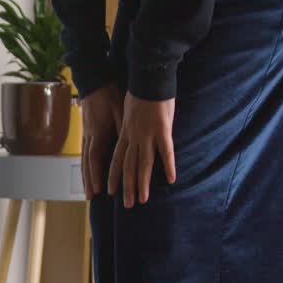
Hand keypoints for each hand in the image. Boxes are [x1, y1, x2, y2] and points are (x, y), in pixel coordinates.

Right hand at [77, 83, 122, 199]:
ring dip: (86, 177)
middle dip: (90, 182)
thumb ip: (124, 126)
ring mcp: (86, 134)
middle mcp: (90, 136)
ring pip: (84, 160)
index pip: (95, 158)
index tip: (101, 190)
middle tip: (91, 198)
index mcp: (99, 132)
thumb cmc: (110, 93)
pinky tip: (87, 175)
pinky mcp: (86, 131)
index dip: (97, 175)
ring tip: (88, 193)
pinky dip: (85, 167)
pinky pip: (85, 153)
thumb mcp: (120, 109)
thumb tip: (132, 142)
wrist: (95, 80)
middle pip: (87, 163)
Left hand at [108, 93, 176, 207]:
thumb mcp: (128, 111)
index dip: (113, 176)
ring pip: (144, 163)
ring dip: (143, 183)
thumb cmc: (141, 92)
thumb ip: (129, 126)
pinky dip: (168, 165)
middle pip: (129, 166)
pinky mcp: (163, 129)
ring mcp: (147, 134)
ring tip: (142, 199)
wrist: (148, 77)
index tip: (110, 191)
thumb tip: (129, 136)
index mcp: (125, 132)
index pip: (117, 159)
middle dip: (127, 187)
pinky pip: (166, 151)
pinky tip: (172, 179)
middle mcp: (133, 136)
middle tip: (128, 205)